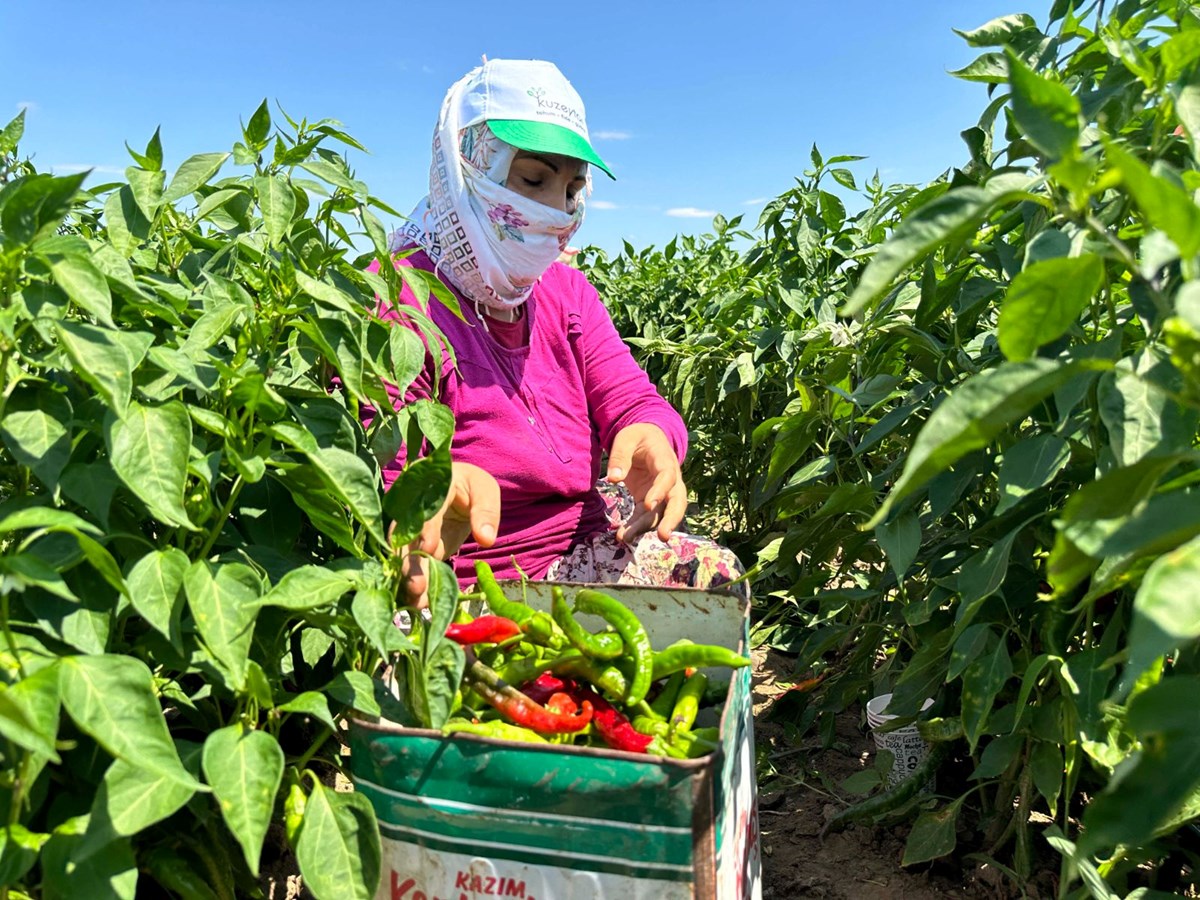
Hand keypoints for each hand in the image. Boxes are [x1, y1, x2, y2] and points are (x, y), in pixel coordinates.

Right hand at [401, 462, 499, 607]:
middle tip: (415, 585)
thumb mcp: (485, 491)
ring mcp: (410, 532)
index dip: (425, 530)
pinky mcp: (414, 549)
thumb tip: (486, 539)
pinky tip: (419, 603)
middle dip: (410, 563)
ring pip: (405, 556)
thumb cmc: (472, 488)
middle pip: (406, 538)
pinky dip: (415, 585)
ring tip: (416, 601)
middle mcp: (412, 511)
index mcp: (430, 490)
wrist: (459, 493)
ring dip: (409, 579)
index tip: (429, 550)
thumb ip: (486, 512)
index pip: (425, 510)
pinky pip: (412, 567)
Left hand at [606, 423, 686, 543]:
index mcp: (665, 460)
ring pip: (660, 513)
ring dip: (645, 527)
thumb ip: (620, 456)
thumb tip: (613, 479)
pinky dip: (636, 527)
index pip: (668, 477)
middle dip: (671, 519)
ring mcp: (662, 493)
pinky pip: (647, 516)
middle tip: (663, 536)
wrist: (646, 439)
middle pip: (677, 501)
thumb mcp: (626, 438)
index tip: (649, 505)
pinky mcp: (651, 501)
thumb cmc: (637, 437)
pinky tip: (623, 536)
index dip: (660, 491)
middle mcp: (670, 479)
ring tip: (625, 538)